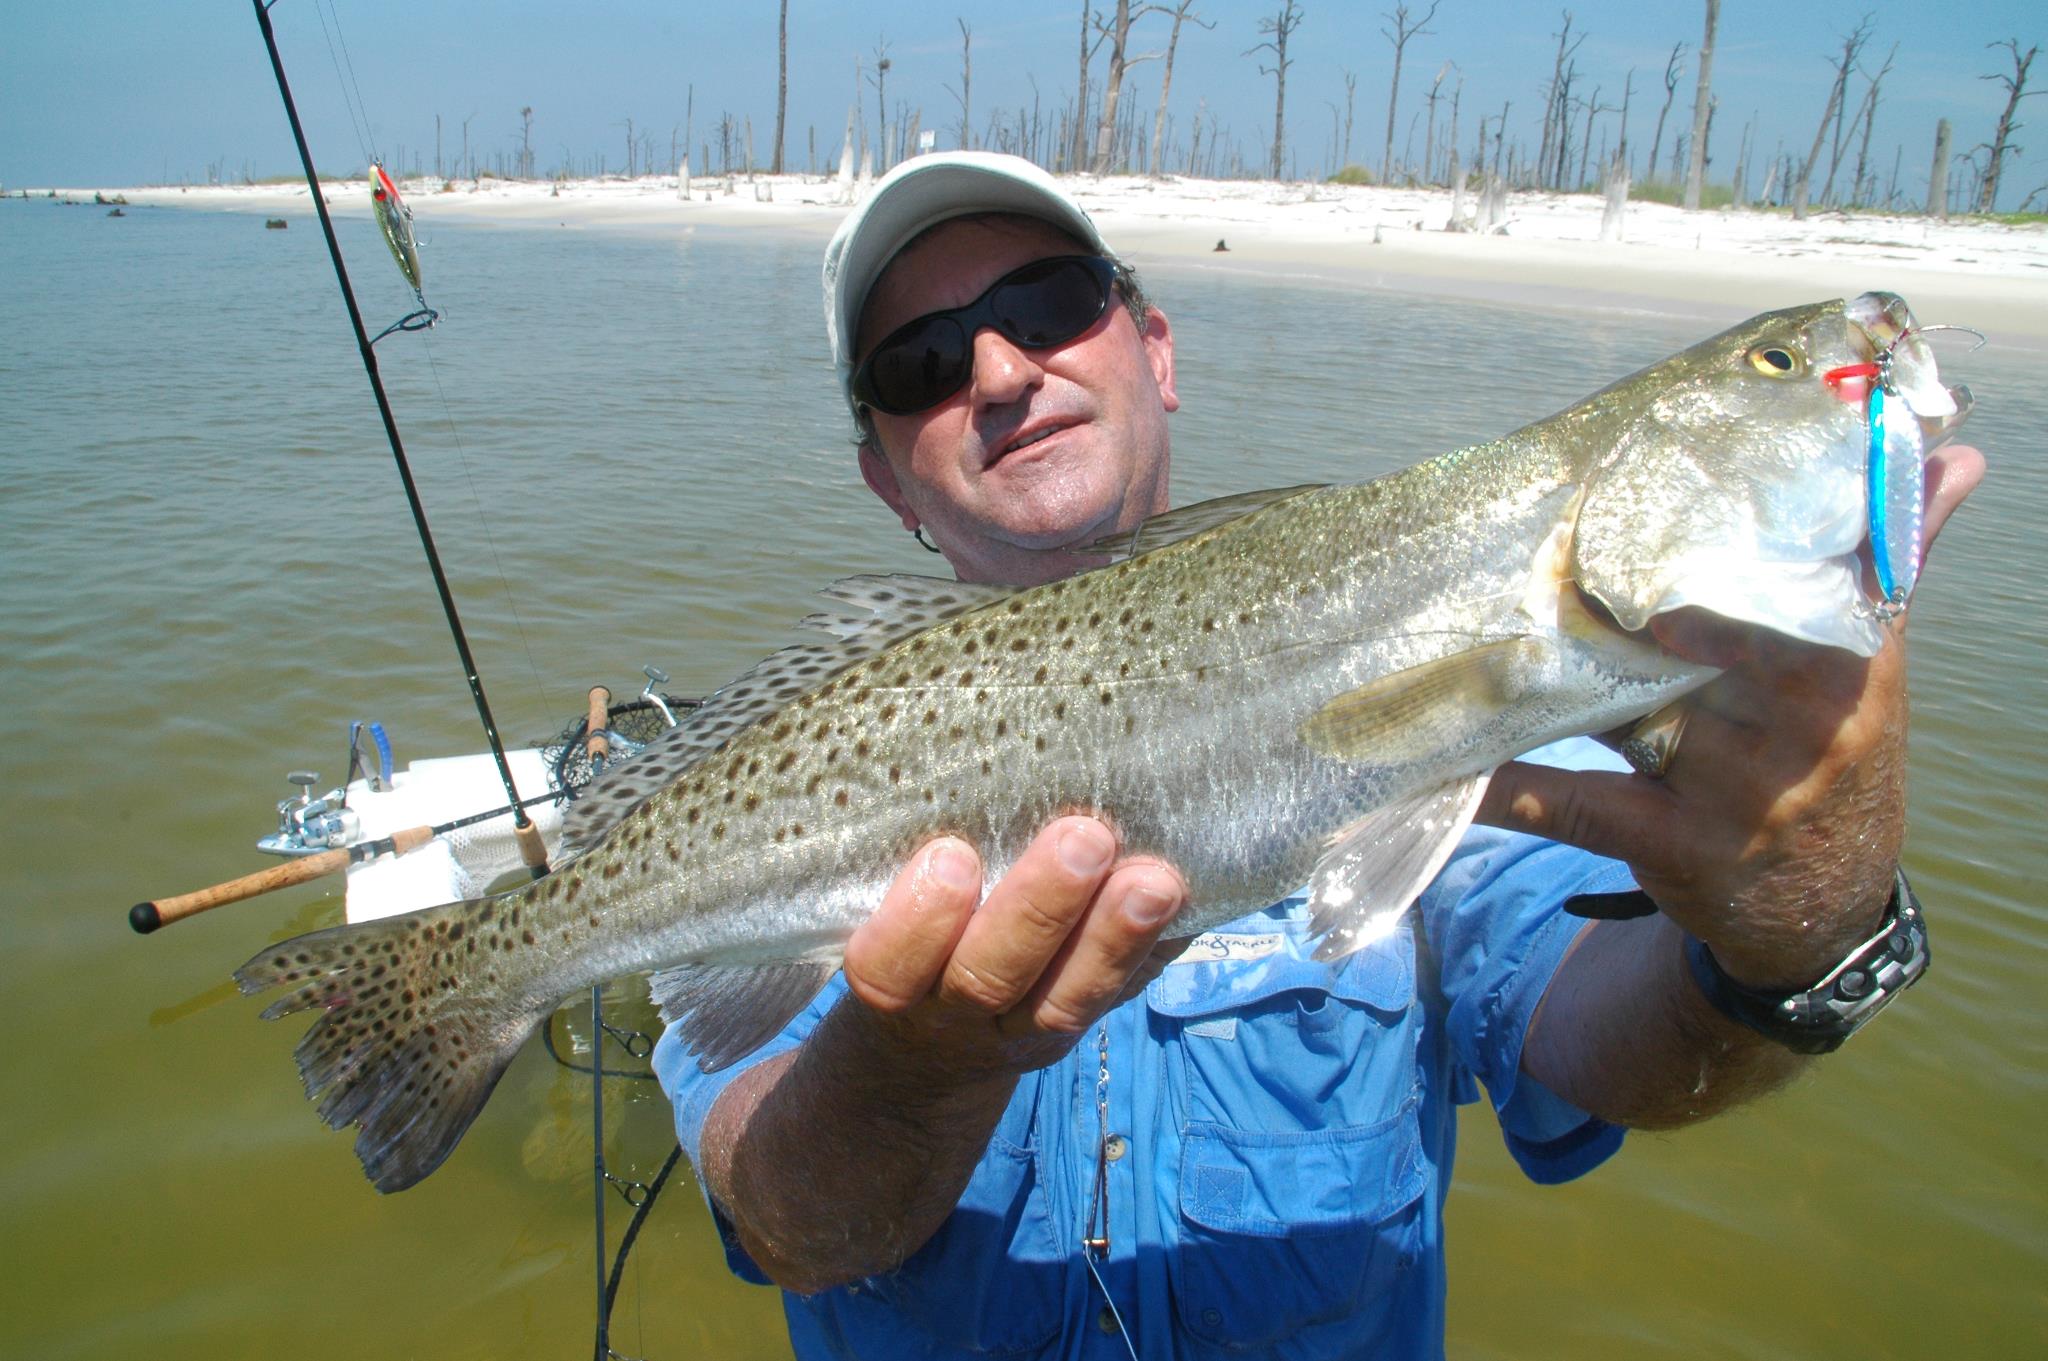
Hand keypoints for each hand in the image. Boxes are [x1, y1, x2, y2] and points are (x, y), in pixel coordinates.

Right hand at [840, 817, 1188, 1079]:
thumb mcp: (859, 925)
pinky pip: (1121, 996)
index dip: (918, 921)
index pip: (887, 968)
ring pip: (1067, 1000)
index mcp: (890, 988)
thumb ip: (876, 870)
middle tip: (1084, 838)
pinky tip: (1193, 896)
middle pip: (989, 977)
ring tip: (1156, 881)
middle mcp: (953, 1018)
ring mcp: (1020, 1034)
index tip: (950, 856)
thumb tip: (912, 760)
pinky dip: (1157, 949)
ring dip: (1114, 937)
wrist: (924, 1057)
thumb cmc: (897, 948)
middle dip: (1039, 909)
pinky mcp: (1076, 1027)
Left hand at [1480, 445, 1984, 988]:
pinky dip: (1510, 788)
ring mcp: (1735, 792)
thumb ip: (1894, 561)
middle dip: (1614, 601)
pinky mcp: (1672, 844)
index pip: (1779, 588)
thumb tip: (1957, 455)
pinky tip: (1451, 763)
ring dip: (1542, 674)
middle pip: (1687, 640)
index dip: (1705, 547)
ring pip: (1619, 709)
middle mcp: (1799, 730)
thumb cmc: (1840, 760)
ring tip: (1463, 632)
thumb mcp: (1874, 667)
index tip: (1637, 498)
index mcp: (1846, 668)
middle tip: (1544, 554)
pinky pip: (1577, 804)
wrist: (1823, 908)